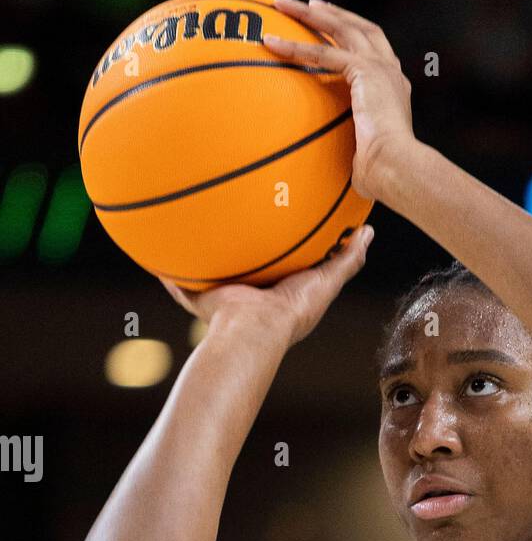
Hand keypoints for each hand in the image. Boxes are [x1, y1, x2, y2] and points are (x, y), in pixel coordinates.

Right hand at [158, 222, 373, 349]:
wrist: (252, 331)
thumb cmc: (290, 311)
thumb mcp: (325, 283)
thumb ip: (346, 261)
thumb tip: (367, 233)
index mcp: (277, 288)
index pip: (278, 259)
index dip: (278, 239)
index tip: (277, 210)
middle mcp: (249, 291)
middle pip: (242, 261)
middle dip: (236, 242)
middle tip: (233, 209)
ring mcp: (224, 295)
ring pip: (210, 268)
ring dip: (201, 251)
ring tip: (191, 221)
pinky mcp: (201, 298)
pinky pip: (178, 282)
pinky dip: (166, 273)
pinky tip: (154, 250)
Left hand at [264, 0, 415, 201]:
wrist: (398, 168)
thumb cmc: (385, 176)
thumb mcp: (365, 159)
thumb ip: (352, 155)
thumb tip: (337, 178)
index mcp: (394, 89)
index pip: (373, 50)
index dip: (352, 33)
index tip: (332, 24)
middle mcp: (390, 72)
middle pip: (358, 28)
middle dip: (332, 13)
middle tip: (308, 3)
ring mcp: (380, 68)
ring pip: (340, 28)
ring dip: (308, 13)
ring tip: (280, 2)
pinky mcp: (365, 71)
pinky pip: (322, 52)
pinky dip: (295, 46)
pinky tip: (270, 43)